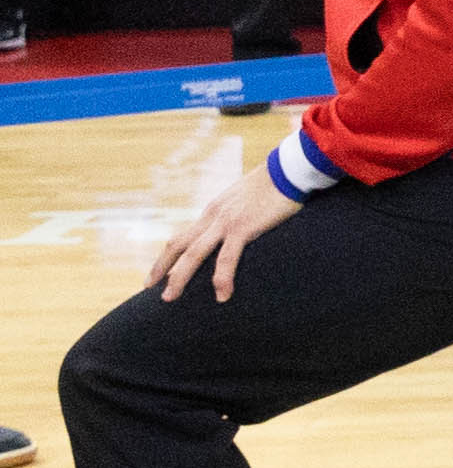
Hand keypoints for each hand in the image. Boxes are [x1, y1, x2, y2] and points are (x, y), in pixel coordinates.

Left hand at [150, 157, 299, 299]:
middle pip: (178, 245)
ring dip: (179, 277)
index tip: (159, 272)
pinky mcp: (243, 228)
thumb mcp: (249, 199)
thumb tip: (244, 224)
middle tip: (148, 287)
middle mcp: (213, 216)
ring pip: (193, 254)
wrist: (288, 170)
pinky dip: (222, 279)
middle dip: (161, 267)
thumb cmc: (277, 183)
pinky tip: (222, 296)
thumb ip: (240, 212)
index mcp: (213, 210)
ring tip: (170, 298)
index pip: (183, 236)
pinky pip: (227, 258)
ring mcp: (225, 222)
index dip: (168, 256)